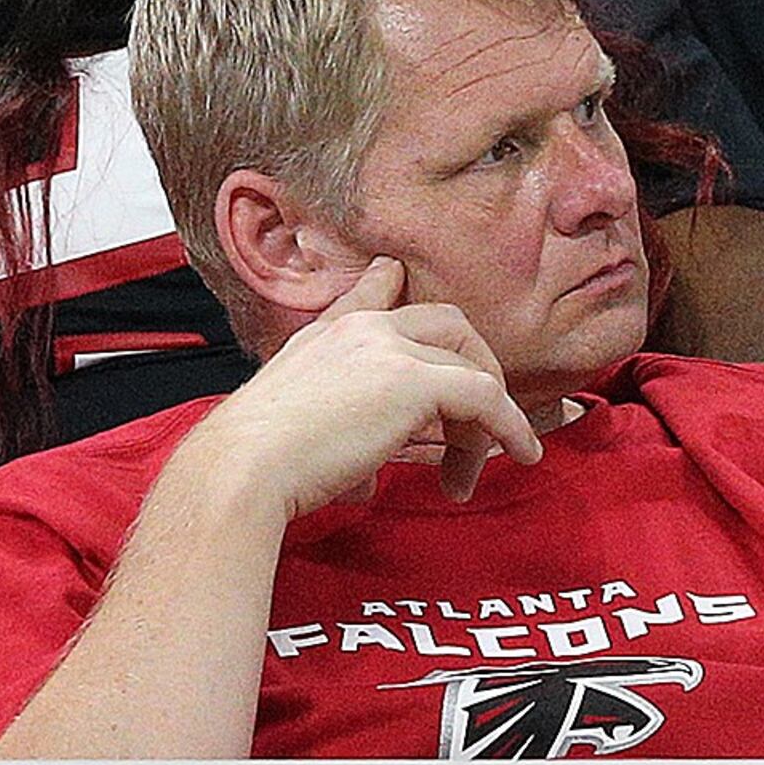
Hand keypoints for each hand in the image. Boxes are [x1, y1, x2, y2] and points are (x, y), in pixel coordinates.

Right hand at [182, 258, 539, 517]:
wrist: (242, 470)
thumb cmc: (258, 464)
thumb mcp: (296, 431)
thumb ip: (342, 434)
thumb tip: (363, 480)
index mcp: (328, 333)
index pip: (377, 289)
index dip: (401, 290)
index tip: (406, 284)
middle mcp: (361, 328)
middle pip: (449, 326)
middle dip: (474, 372)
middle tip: (475, 429)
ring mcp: (388, 348)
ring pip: (472, 366)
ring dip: (486, 418)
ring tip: (468, 471)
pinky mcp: (415, 381)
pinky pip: (487, 398)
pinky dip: (511, 427)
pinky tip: (521, 453)